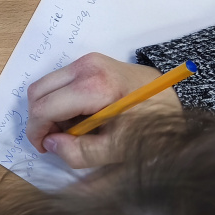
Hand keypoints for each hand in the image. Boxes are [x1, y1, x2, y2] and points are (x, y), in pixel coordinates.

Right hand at [26, 53, 181, 168]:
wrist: (177, 101)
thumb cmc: (153, 127)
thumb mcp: (119, 150)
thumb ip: (80, 153)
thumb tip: (50, 144)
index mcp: (95, 86)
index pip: (44, 107)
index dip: (36, 132)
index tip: (44, 148)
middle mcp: (87, 66)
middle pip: (38, 91)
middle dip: (41, 120)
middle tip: (58, 141)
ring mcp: (88, 60)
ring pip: (46, 85)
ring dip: (50, 110)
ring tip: (74, 130)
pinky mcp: (91, 61)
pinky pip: (60, 81)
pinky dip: (60, 101)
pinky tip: (82, 116)